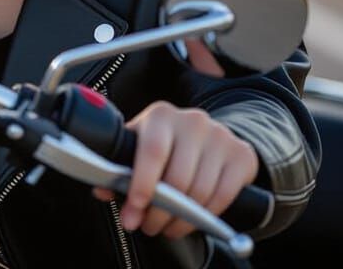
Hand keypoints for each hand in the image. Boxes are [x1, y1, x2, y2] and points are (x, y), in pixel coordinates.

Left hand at [95, 99, 258, 239]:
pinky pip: (223, 195)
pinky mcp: (241, 155)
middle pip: (177, 177)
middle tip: (148, 226)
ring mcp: (220, 137)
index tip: (133, 210)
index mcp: (161, 116)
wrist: (206, 137)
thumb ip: (119, 168)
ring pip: (200, 191)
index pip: (152, 152)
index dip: (142, 184)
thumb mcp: (139, 148)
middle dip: (159, 211)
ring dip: (181, 218)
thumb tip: (102, 191)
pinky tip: (191, 221)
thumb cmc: (164, 145)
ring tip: (166, 226)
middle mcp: (192, 121)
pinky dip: (205, 215)